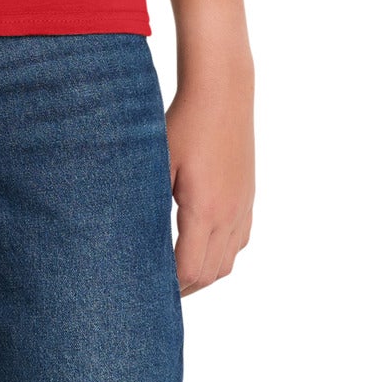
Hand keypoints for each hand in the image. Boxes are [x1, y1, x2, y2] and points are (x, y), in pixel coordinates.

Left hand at [166, 64, 254, 294]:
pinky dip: (222, 254)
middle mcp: (229, 215)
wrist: (222, 92)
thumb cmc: (184, 122)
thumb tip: (134, 234)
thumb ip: (151, 202)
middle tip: (159, 289)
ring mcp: (242, 207)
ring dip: (205, 272)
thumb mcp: (158, 161)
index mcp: (205, 210)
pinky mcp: (248, 196)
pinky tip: (203, 245)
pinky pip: (240, 241)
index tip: (150, 286)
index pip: (190, 270)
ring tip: (180, 273)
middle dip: (186, 286)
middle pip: (211, 273)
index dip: (171, 285)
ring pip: (229, 261)